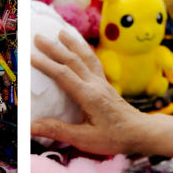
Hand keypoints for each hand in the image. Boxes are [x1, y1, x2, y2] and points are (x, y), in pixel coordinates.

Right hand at [32, 24, 148, 156]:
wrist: (141, 133)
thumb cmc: (114, 138)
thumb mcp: (85, 139)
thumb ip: (58, 130)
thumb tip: (31, 127)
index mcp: (89, 96)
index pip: (64, 75)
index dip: (46, 64)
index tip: (31, 56)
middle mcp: (96, 85)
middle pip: (73, 60)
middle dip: (54, 48)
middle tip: (38, 38)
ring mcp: (102, 82)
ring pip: (86, 57)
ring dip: (72, 43)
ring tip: (61, 32)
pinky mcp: (106, 84)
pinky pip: (94, 62)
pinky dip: (84, 50)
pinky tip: (81, 47)